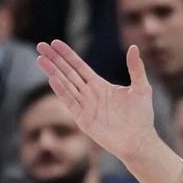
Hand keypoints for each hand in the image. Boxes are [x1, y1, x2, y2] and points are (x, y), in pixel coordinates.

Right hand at [36, 41, 182, 182]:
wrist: (139, 140)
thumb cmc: (142, 117)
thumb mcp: (141, 88)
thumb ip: (136, 68)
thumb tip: (134, 47)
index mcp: (100, 86)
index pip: (79, 67)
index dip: (67, 55)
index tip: (54, 42)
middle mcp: (90, 94)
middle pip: (68, 73)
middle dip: (54, 60)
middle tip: (40, 45)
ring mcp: (85, 106)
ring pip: (65, 85)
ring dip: (53, 72)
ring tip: (41, 59)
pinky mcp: (83, 119)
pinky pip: (70, 102)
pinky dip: (61, 91)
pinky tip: (53, 79)